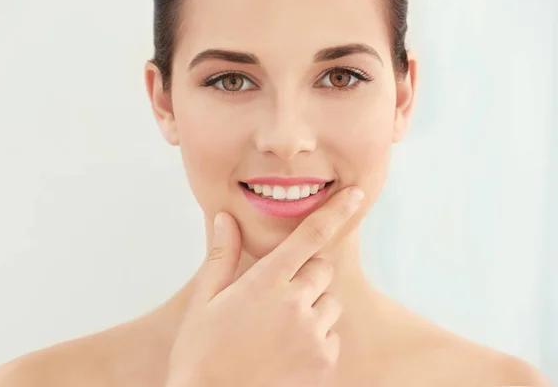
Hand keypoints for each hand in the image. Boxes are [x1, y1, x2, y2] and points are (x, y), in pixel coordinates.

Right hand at [166, 187, 363, 386]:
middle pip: (321, 269)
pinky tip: (287, 353)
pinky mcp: (324, 362)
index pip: (310, 236)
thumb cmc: (202, 352)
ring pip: (329, 303)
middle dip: (305, 275)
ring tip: (279, 330)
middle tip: (276, 298)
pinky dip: (317, 339)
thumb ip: (222, 256)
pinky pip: (332, 336)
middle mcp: (295, 304)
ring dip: (313, 308)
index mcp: (265, 282)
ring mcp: (312, 335)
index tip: (355, 194)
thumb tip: (224, 218)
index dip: (336, 211)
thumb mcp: (204, 300)